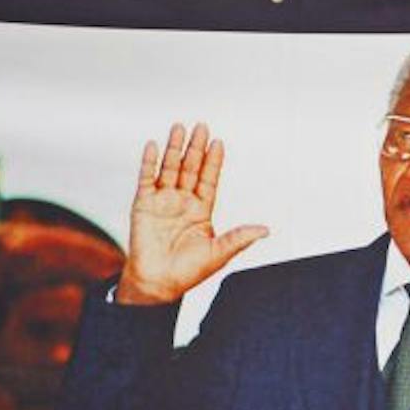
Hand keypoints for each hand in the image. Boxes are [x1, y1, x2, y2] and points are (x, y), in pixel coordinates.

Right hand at [116, 122, 268, 305]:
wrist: (158, 283)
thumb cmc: (188, 272)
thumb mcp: (219, 253)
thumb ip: (240, 238)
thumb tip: (266, 230)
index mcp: (201, 211)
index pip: (209, 180)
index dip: (214, 162)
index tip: (219, 143)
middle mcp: (182, 202)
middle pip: (190, 168)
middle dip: (196, 148)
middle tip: (202, 126)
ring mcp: (162, 201)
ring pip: (169, 168)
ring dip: (174, 148)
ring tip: (179, 127)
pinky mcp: (143, 204)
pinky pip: (146, 178)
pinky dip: (149, 162)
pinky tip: (153, 145)